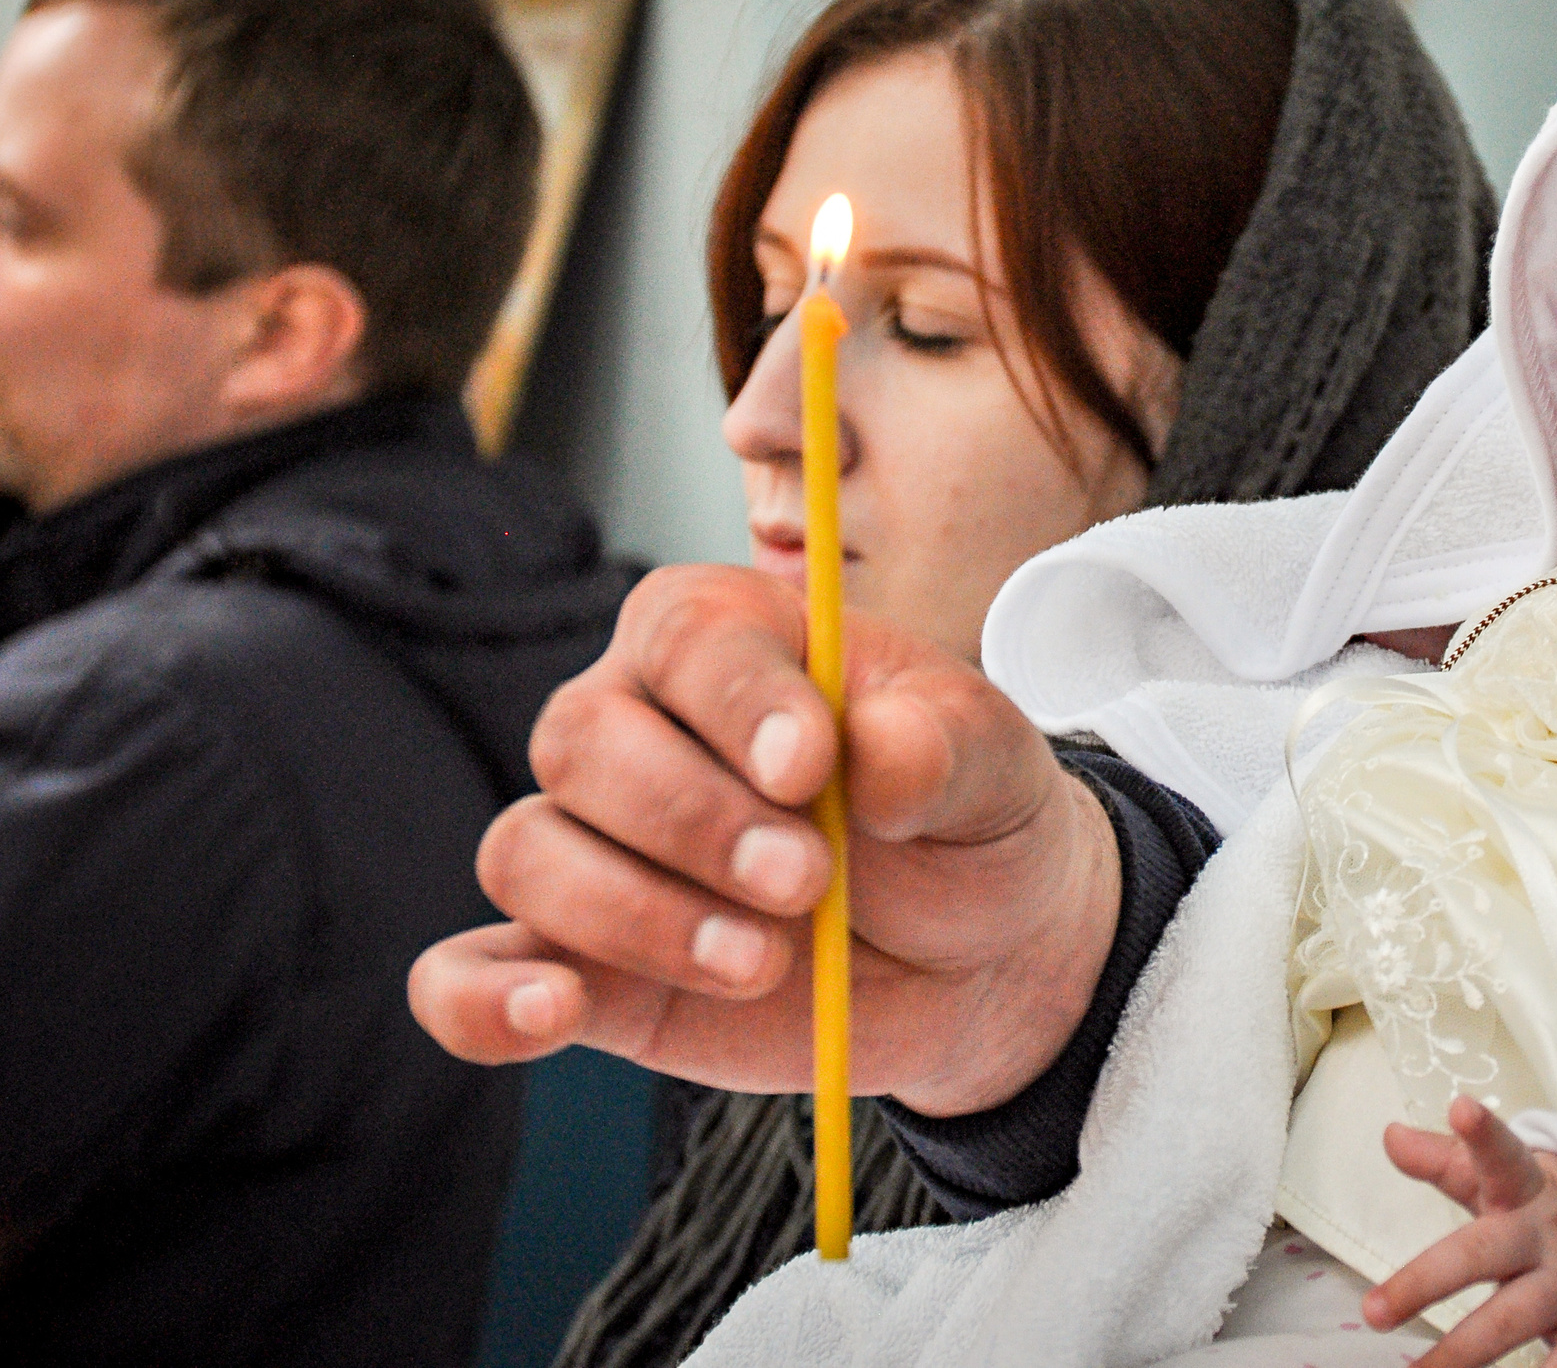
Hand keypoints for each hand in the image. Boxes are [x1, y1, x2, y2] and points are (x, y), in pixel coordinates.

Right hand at [406, 563, 1120, 1113]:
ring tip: (765, 959)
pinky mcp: (577, 963)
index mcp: (729, 640)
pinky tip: (551, 1013)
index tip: (812, 767)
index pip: (685, 638)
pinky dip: (481, 1000)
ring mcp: (594, 848)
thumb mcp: (996, 764)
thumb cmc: (966, 819)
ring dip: (637, 915)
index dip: (737, 700)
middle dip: (694, 822)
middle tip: (809, 882)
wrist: (979, 950)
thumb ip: (943, 744)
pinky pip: (464, 975)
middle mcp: (633, 725)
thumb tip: (872, 753)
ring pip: (529, 853)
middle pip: (584, 742)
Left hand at [1365, 1096, 1556, 1367]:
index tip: (1462, 1109)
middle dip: (1425, 1283)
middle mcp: (1548, 1235)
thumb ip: (1448, 1161)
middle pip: (1482, 1253)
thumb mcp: (1512, 1179)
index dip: (1482, 1135)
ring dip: (1459, 1356)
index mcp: (1527, 1188)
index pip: (1502, 1155)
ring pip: (1510, 1321)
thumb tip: (1390, 1135)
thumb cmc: (1553, 1211)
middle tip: (1374, 1312)